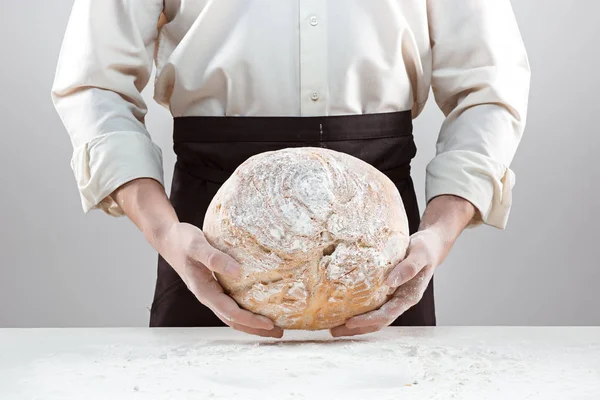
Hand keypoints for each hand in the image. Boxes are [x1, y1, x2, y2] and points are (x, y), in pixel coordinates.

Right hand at [112, 178, 282, 337]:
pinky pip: (231, 303)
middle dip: (255, 329)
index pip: (231, 312)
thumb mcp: (197, 246)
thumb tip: (237, 270)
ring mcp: (210, 293)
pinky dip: (245, 309)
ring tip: (273, 326)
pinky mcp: (213, 286)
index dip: (250, 320)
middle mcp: (208, 296)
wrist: (168, 239)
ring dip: (251, 323)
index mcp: (204, 291)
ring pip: (232, 314)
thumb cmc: (182, 241)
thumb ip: (214, 258)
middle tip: (279, 332)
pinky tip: (258, 305)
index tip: (270, 323)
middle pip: (233, 320)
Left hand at [330, 195, 475, 336]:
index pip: (386, 315)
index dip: (367, 320)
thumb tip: (390, 281)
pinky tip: (344, 309)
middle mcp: (400, 301)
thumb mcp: (420, 254)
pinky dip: (359, 311)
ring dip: (356, 324)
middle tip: (334, 331)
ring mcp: (394, 298)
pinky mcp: (388, 291)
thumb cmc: (426, 249)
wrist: (430, 246)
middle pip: (377, 322)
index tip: (349, 322)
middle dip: (357, 328)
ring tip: (334, 327)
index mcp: (409, 297)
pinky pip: (372, 305)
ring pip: (374, 317)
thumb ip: (409, 267)